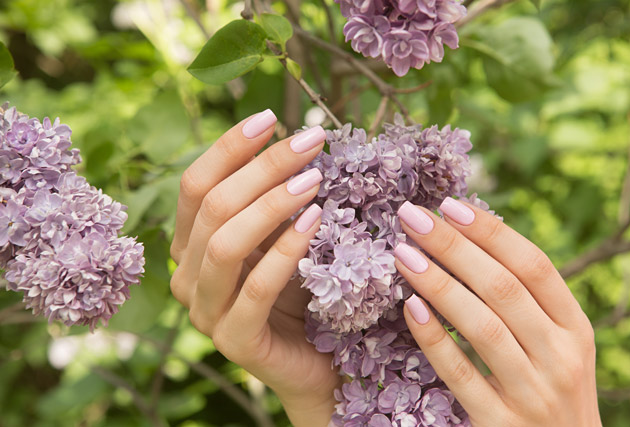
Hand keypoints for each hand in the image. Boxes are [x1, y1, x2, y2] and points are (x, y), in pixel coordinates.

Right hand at [169, 110, 340, 425]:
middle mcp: (187, 275)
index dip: (229, 148)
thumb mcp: (280, 237)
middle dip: (263, 167)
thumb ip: (270, 200)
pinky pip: (255, 289)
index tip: (272, 118)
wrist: (314, 360)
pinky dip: (285, 251)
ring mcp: (205, 312)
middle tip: (311, 142)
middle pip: (212, 207)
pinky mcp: (233, 341)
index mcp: (190, 245)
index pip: (195, 185)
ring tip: (314, 178)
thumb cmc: (299, 292)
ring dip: (271, 203)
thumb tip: (291, 138)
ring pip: (224, 244)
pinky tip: (314, 222)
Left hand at [394, 198, 600, 425]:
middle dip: (454, 246)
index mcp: (576, 329)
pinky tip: (410, 307)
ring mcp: (533, 393)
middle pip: (503, 288)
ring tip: (403, 253)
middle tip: (413, 217)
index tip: (450, 205)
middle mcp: (561, 357)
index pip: (535, 266)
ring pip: (482, 325)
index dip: (491, 232)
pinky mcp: (501, 423)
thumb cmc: (551, 388)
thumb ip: (527, 302)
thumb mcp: (557, 344)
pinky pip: (460, 374)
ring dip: (438, 283)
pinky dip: (434, 338)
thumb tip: (470, 240)